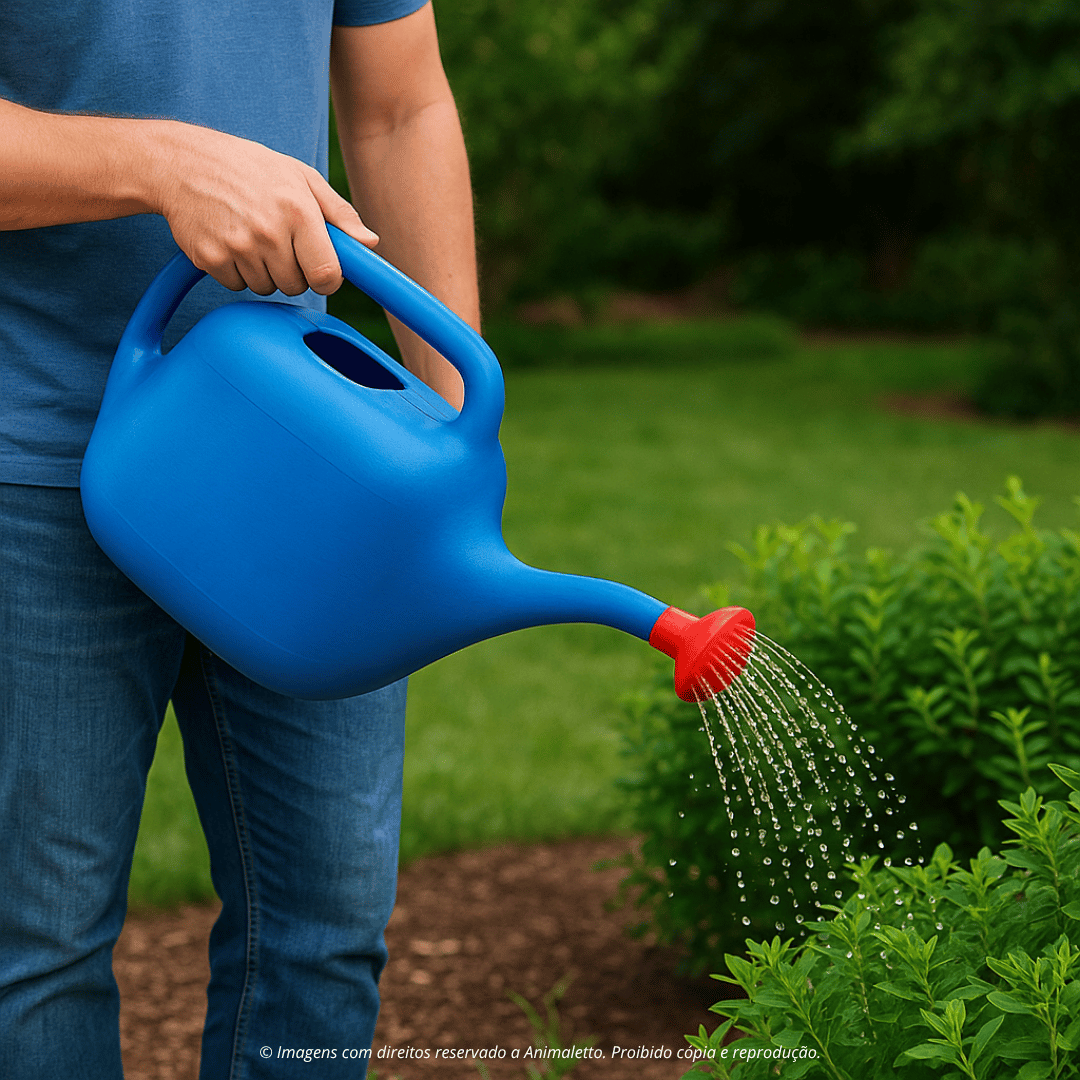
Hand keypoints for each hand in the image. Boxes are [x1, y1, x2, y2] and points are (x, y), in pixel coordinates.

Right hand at [148, 121, 376, 295]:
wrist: (182, 162)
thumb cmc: (250, 168)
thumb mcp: (300, 177)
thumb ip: (339, 213)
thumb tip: (371, 243)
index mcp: (298, 211)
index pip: (327, 275)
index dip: (327, 279)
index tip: (321, 271)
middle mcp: (269, 232)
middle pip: (296, 286)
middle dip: (293, 271)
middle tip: (277, 240)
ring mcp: (237, 247)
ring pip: (267, 288)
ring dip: (264, 272)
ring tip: (251, 236)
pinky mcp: (211, 258)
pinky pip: (237, 286)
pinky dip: (236, 272)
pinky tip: (230, 241)